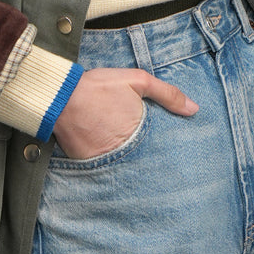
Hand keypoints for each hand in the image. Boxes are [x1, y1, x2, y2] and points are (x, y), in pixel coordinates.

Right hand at [52, 67, 197, 159]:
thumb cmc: (100, 87)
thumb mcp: (138, 81)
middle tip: (161, 171)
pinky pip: (102, 170)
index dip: (167, 153)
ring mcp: (104, 161)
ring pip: (123, 170)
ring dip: (129, 168)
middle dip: (150, 165)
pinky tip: (111, 163)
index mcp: (140, 134)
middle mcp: (123, 152)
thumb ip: (167, 94)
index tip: (176, 156)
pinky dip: (107, 168)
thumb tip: (194, 109)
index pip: (161, 151)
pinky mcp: (86, 165)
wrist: (59, 96)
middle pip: (143, 164)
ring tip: (137, 168)